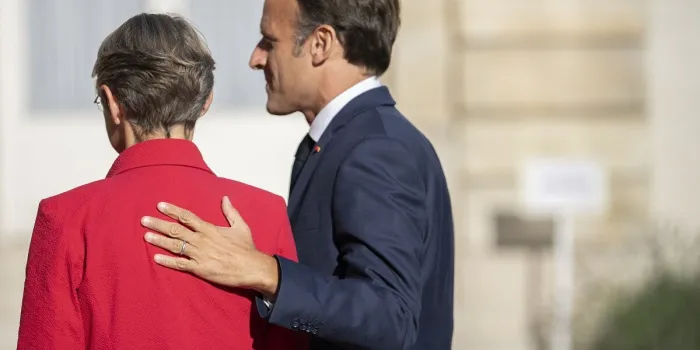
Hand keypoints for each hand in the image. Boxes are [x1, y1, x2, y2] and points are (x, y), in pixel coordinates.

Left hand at [141, 196, 278, 297]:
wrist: (251, 267)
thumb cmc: (247, 247)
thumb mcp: (241, 226)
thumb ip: (231, 212)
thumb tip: (225, 198)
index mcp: (210, 228)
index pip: (187, 217)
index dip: (172, 211)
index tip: (160, 206)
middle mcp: (201, 240)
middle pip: (176, 230)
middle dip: (159, 224)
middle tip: (144, 220)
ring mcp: (199, 254)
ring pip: (175, 246)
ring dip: (159, 240)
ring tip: (146, 236)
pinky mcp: (199, 269)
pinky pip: (180, 264)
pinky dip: (167, 261)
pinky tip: (156, 258)